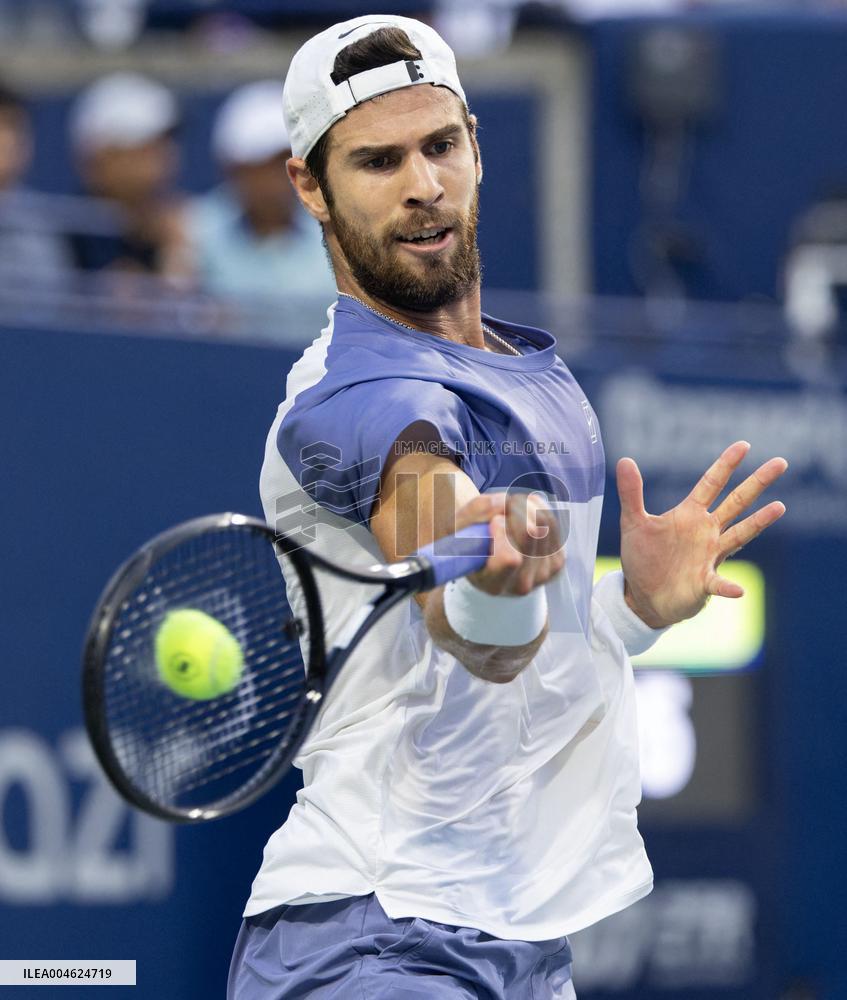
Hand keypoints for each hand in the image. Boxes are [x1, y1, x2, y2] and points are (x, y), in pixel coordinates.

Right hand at [454, 492, 564, 596]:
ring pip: (543, 522)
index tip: (493, 521)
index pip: (509, 559)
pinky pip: (552, 523)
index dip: (503, 533)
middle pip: (530, 532)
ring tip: (510, 511)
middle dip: (514, 510)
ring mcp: (543, 575)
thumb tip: (503, 502)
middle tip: (501, 509)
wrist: (491, 563)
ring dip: (525, 507)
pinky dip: (537, 511)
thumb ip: (474, 512)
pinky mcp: (557, 562)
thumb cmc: (470, 546)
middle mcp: (521, 584)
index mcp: (492, 583)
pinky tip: (524, 515)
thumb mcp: (457, 529)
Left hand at [617, 441, 786, 628]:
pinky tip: (737, 590)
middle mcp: (706, 531)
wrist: (643, 596)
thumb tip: (624, 459)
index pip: (711, 483)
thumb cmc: (643, 558)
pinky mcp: (705, 582)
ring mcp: (710, 556)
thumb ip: (631, 493)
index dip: (726, 464)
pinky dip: (728, 586)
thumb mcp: (633, 522)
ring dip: (758, 522)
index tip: (744, 445)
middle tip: (780, 462)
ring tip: (779, 507)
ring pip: (740, 534)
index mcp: (689, 514)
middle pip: (736, 502)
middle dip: (757, 483)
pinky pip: (719, 583)